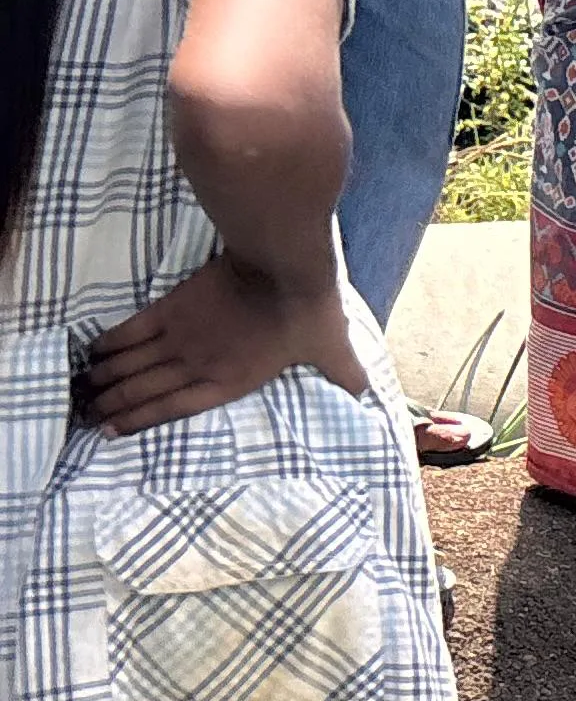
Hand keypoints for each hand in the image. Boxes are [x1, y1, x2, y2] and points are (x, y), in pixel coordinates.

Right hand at [76, 254, 366, 434]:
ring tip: (82, 394)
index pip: (174, 409)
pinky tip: (91, 354)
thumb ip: (343, 374)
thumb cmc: (308, 310)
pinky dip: (109, 344)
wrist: (282, 268)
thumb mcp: (331, 348)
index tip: (110, 433)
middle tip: (86, 417)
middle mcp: (197, 365)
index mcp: (229, 381)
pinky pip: (130, 333)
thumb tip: (366, 394)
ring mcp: (180, 339)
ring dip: (104, 380)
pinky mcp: (171, 310)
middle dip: (112, 406)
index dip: (140, 422)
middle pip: (143, 391)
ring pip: (130, 366)